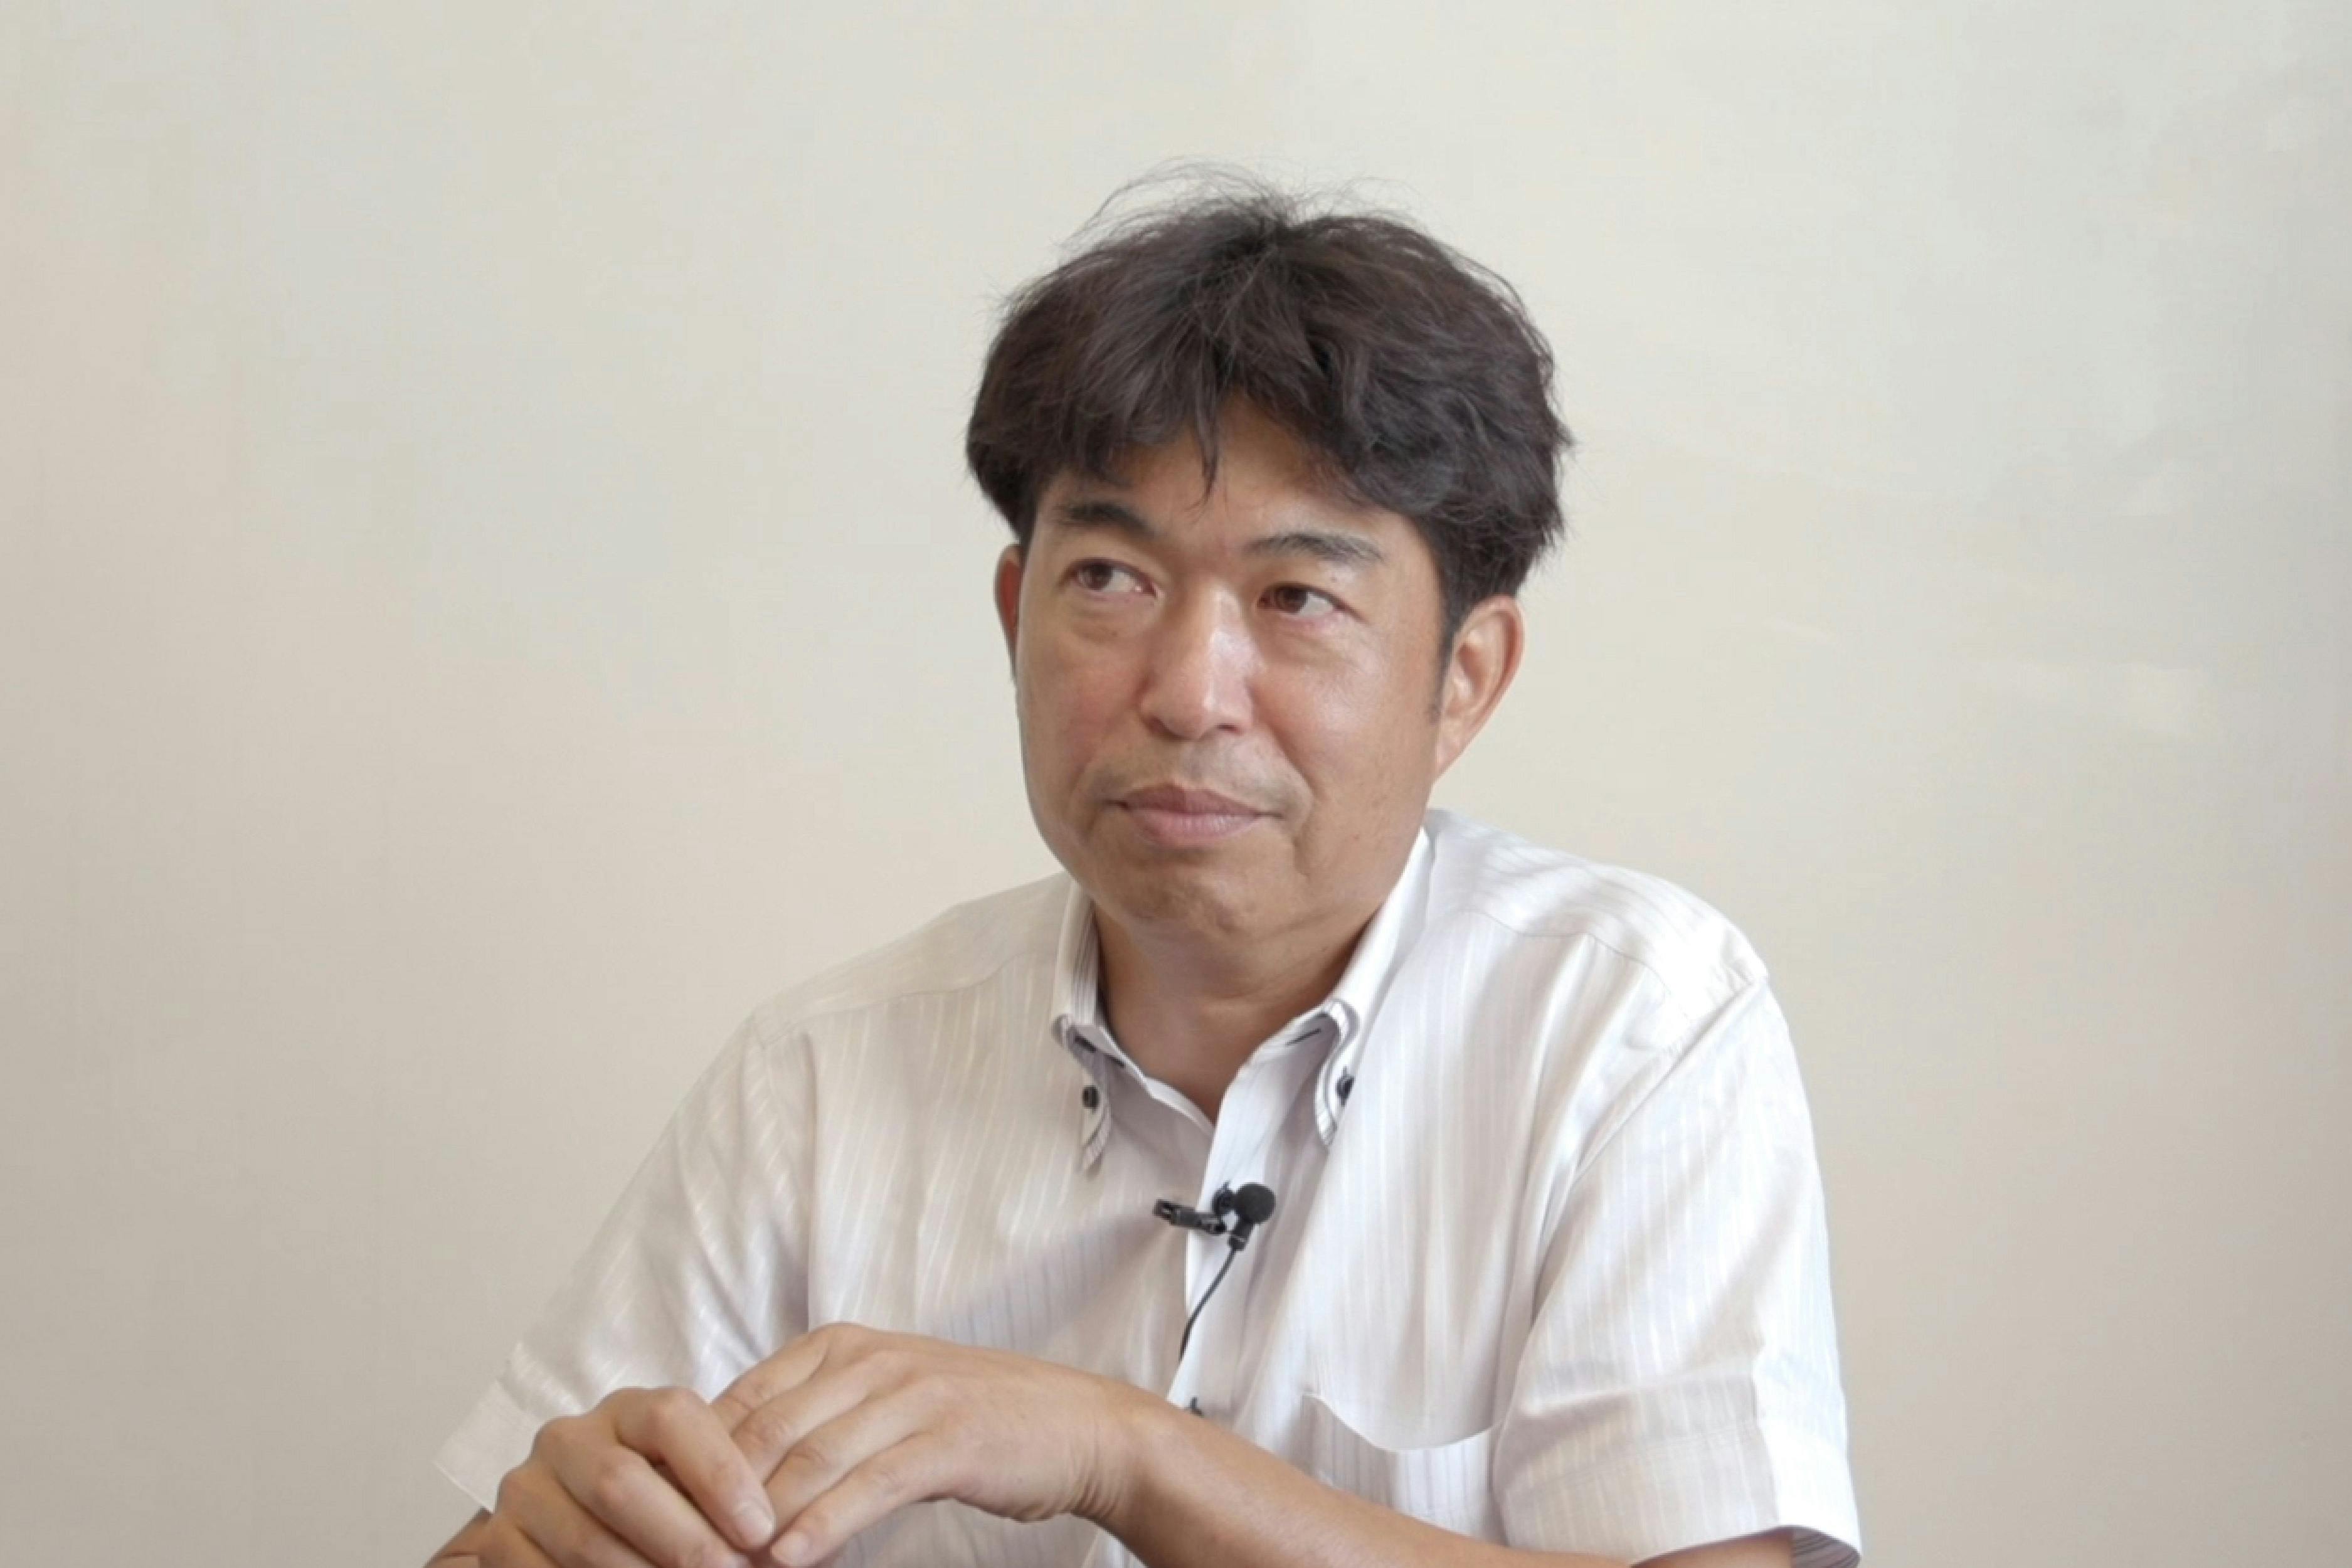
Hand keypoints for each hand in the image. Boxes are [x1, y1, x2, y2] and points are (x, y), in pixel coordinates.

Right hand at [479, 1385, 780, 1567]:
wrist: (583, 1526)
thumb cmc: (662, 1505)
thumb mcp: (688, 1484)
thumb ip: (721, 1493)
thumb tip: (768, 1533)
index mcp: (626, 1410)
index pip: (671, 1417)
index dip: (720, 1472)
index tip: (761, 1529)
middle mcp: (568, 1439)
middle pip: (622, 1482)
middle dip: (685, 1539)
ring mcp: (526, 1490)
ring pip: (587, 1539)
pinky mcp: (498, 1541)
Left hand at [710, 1322, 1149, 1565]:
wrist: (1076, 1426)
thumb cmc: (970, 1420)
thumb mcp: (882, 1402)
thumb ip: (814, 1423)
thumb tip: (729, 1474)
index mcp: (841, 1346)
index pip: (741, 1400)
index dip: (696, 1463)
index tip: (665, 1518)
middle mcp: (870, 1360)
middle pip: (765, 1432)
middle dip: (718, 1500)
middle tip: (684, 1553)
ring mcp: (911, 1395)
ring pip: (810, 1460)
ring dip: (760, 1522)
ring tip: (726, 1567)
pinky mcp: (948, 1440)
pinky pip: (869, 1484)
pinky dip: (822, 1526)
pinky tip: (791, 1560)